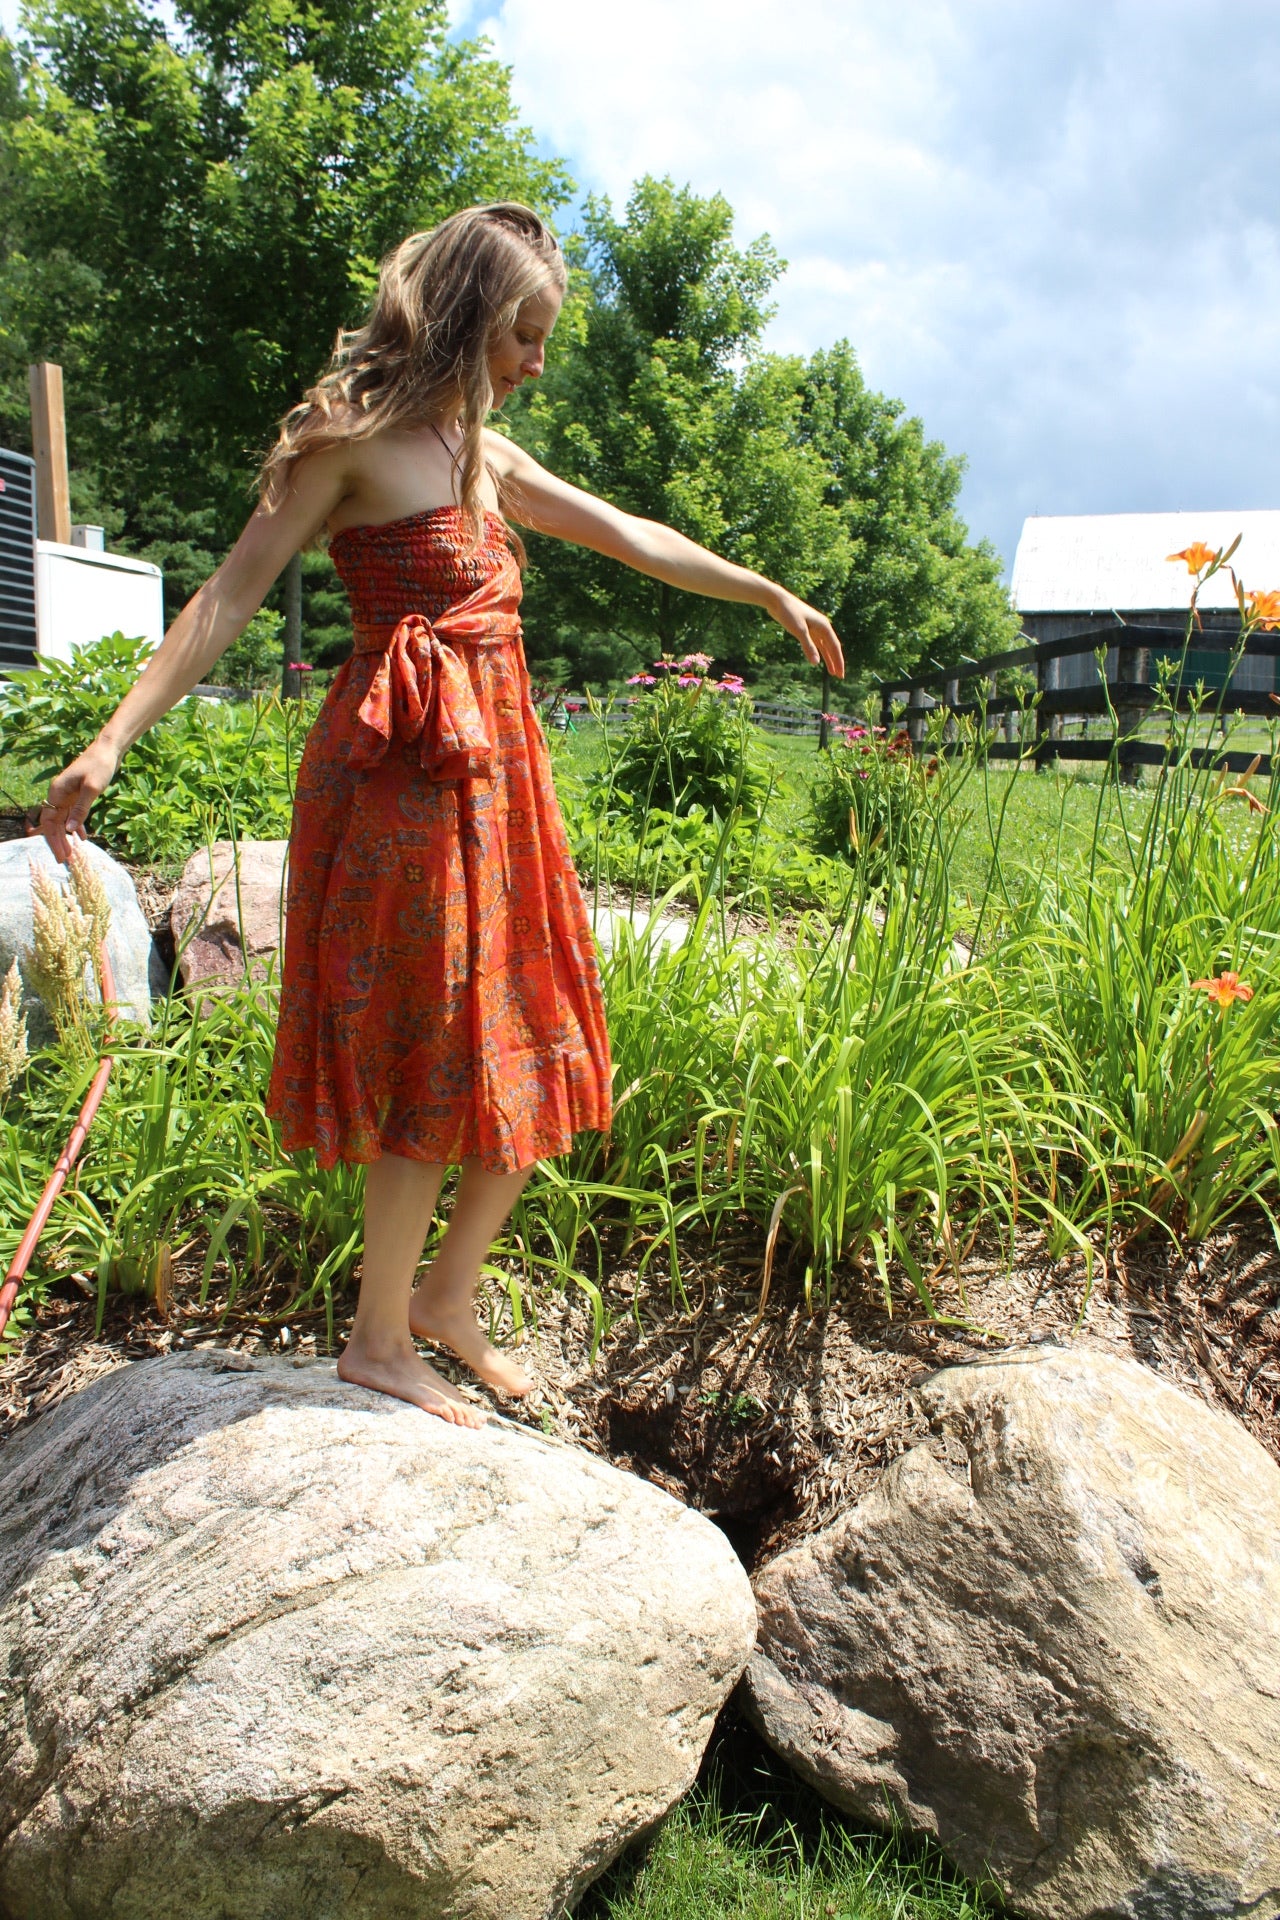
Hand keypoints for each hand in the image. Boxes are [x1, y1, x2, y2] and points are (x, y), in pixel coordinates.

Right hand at [39, 738, 118, 863]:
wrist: (107, 750)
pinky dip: (77, 826)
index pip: (49, 822)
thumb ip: (81, 809)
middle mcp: (58, 795)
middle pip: (54, 823)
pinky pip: (73, 814)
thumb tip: (70, 830)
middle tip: (65, 860)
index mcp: (57, 792)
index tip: (60, 855)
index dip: (53, 840)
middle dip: (58, 842)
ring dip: (66, 837)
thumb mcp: (92, 788)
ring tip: (71, 853)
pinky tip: (82, 838)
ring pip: (63, 820)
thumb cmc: (99, 766)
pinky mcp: (77, 795)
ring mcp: (67, 795)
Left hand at [769, 590, 844, 678]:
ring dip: (828, 659)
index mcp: (824, 626)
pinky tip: (819, 660)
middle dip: (836, 662)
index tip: (840, 674)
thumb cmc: (789, 613)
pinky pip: (816, 643)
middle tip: (839, 676)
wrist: (777, 600)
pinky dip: (819, 652)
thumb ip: (808, 647)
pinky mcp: (806, 629)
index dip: (838, 661)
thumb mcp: (799, 631)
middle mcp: (822, 627)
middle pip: (832, 647)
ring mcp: (814, 628)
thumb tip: (816, 663)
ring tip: (832, 672)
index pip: (834, 647)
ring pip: (824, 646)